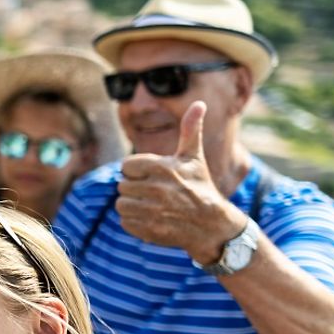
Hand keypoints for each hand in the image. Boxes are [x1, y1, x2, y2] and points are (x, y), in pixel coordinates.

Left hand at [116, 101, 243, 263]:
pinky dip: (134, 221)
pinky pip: (125, 222)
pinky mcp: (149, 230)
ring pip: (121, 204)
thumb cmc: (200, 186)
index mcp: (163, 168)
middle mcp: (157, 189)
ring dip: (132, 204)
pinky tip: (151, 218)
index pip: (125, 166)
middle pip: (122, 185)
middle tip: (153, 191)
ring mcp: (153, 211)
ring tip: (150, 204)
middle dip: (135, 187)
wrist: (211, 225)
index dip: (136, 170)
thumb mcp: (193, 157)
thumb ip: (190, 130)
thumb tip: (199, 103)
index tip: (151, 175)